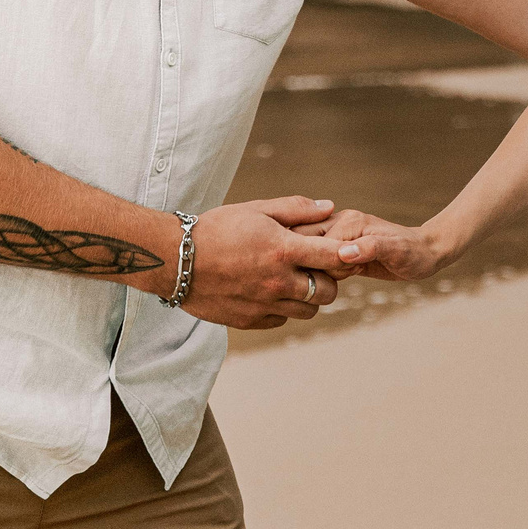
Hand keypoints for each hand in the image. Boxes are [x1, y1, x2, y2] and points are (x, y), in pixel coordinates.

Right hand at [172, 197, 352, 329]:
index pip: (335, 257)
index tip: (353, 251)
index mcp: (283, 251)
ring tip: (293, 280)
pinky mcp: (249, 320)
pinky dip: (284, 309)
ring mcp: (264, 304)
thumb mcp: (256, 209)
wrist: (174, 260)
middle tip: (315, 267)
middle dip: (328, 280)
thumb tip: (329, 208)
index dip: (350, 254)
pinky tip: (270, 292)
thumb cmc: (215, 229)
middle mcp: (278, 282)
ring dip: (308, 297)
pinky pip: (282, 320)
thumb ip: (296, 209)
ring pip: (308, 311)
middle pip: (327, 292)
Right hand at [321, 209, 455, 282]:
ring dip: (320, 271)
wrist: (424, 253)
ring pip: (308, 255)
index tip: (351, 270)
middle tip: (348, 273)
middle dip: (316, 266)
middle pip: (303, 246)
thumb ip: (371, 248)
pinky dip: (323, 273)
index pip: (313, 244)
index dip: (324, 264)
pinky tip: (343, 278)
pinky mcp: (339, 250)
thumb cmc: (412, 251)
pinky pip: (318, 262)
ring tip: (349, 274)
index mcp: (348, 222)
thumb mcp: (397, 251)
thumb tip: (345, 253)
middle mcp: (339, 225)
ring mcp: (337, 237)